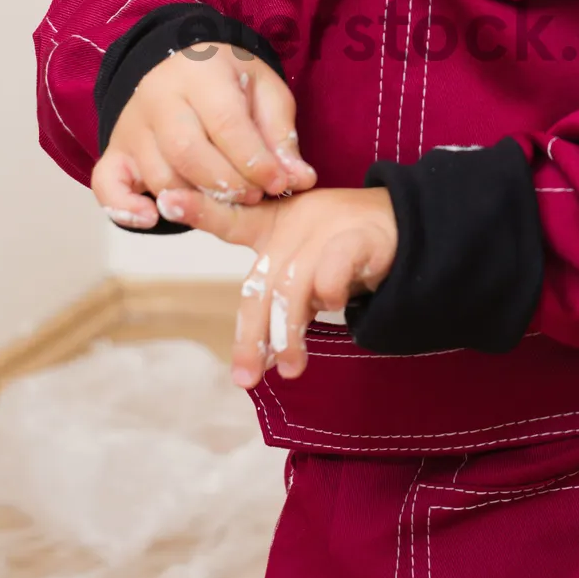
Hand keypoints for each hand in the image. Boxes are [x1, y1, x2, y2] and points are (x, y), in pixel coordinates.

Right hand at [91, 41, 315, 228]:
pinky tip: (153, 217)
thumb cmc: (228, 77)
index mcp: (201, 74)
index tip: (280, 183)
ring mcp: (131, 126)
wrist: (178, 61)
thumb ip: (281, 134)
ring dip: (195, 200)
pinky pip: (107, 185)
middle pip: (188, 152)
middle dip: (228, 183)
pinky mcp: (115, 150)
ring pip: (158, 175)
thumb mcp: (264, 89)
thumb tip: (299, 179)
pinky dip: (124, 208)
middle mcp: (159, 98)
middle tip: (255, 195)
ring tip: (227, 201)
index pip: (226, 124)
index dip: (255, 161)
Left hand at [154, 184, 397, 384]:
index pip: (231, 218)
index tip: (167, 200)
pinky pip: (331, 273)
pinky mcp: (358, 235)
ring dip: (288, 332)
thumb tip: (256, 362)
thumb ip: (280, 304)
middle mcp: (296, 221)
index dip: (200, 210)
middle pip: (260, 282)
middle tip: (245, 377)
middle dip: (250, 334)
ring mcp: (326, 225)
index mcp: (276, 224)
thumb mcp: (306, 270)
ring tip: (290, 367)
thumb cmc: (348, 250)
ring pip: (291, 285)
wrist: (411, 229)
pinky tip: (334, 310)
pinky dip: (329, 295)